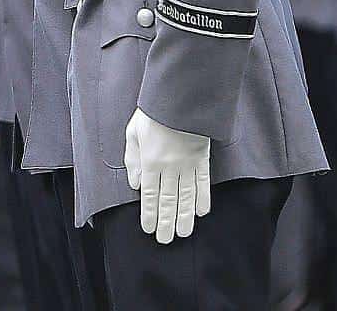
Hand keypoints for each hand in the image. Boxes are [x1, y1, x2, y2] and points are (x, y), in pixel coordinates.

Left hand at [124, 108, 211, 243]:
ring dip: (185, 217)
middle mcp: (170, 167)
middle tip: (166, 240)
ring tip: (184, 233)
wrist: (182, 96)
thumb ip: (132, 160)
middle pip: (168, 201)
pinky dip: (203, 198)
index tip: (149, 229)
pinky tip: (202, 211)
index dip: (149, 215)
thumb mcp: (133, 133)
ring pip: (186, 196)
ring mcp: (188, 164)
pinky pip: (203, 182)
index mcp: (150, 161)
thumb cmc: (155, 113)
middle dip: (166, 222)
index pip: (149, 196)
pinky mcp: (203, 158)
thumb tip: (135, 185)